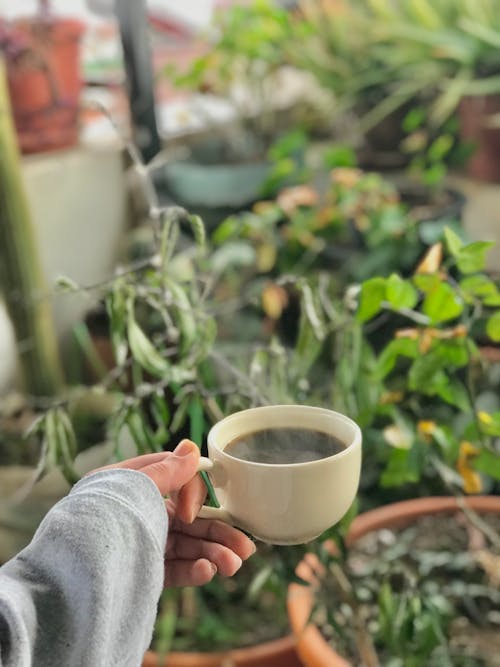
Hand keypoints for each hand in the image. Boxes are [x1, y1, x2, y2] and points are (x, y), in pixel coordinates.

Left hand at [92, 440, 255, 586]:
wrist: (72, 571)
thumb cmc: (104, 517)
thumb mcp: (138, 485)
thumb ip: (169, 469)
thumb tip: (192, 447)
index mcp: (134, 485)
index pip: (177, 481)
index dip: (194, 494)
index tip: (190, 511)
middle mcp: (141, 512)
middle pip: (189, 520)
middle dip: (218, 532)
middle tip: (246, 547)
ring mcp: (142, 542)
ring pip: (186, 546)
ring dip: (213, 554)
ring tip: (234, 566)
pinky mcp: (142, 571)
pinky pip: (173, 569)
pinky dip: (193, 569)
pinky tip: (209, 571)